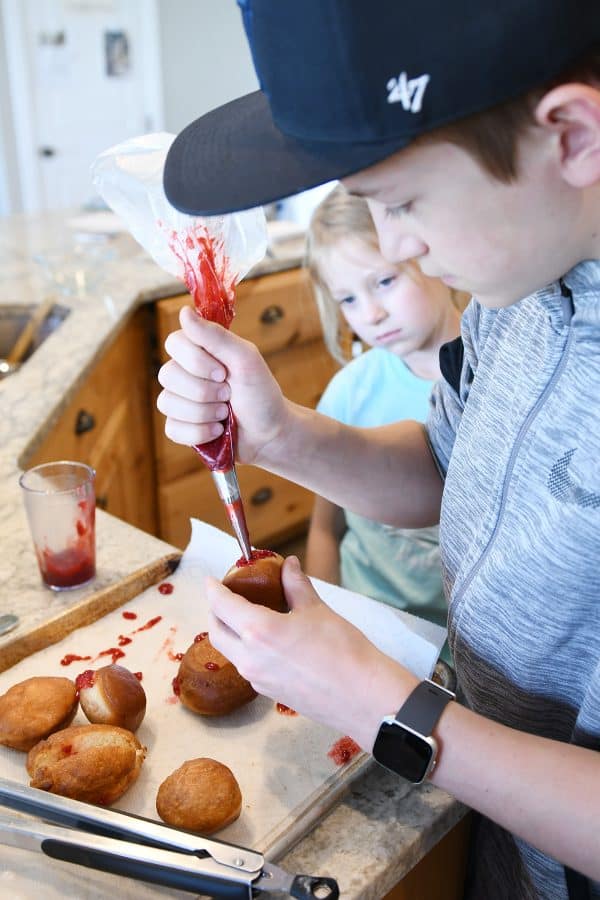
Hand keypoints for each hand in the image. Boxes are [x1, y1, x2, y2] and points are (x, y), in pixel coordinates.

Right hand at [157, 307, 288, 463]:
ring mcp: (178, 401)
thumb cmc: (260, 392)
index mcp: (197, 351)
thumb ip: (215, 335)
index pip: (173, 342)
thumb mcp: (245, 359)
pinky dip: (199, 432)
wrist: (270, 432)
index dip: (195, 360)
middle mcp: (183, 373)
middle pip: (167, 374)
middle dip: (205, 390)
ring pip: (167, 403)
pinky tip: (216, 430)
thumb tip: (184, 311)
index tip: (223, 371)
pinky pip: (172, 428)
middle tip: (228, 393)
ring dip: (204, 412)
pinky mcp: (179, 426)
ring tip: (225, 413)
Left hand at [207, 556, 416, 748]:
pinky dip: (246, 649)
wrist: (363, 697)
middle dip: (216, 612)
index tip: (211, 580)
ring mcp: (257, 680)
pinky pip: (247, 667)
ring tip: (248, 616)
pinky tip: (268, 641)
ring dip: (230, 632)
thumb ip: (295, 585)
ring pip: (230, 652)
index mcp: (258, 631)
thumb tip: (288, 565)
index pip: (221, 605)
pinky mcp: (269, 693)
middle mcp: (249, 658)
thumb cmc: (343, 649)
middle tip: (228, 597)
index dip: (213, 589)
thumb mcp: (317, 609)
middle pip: (216, 632)